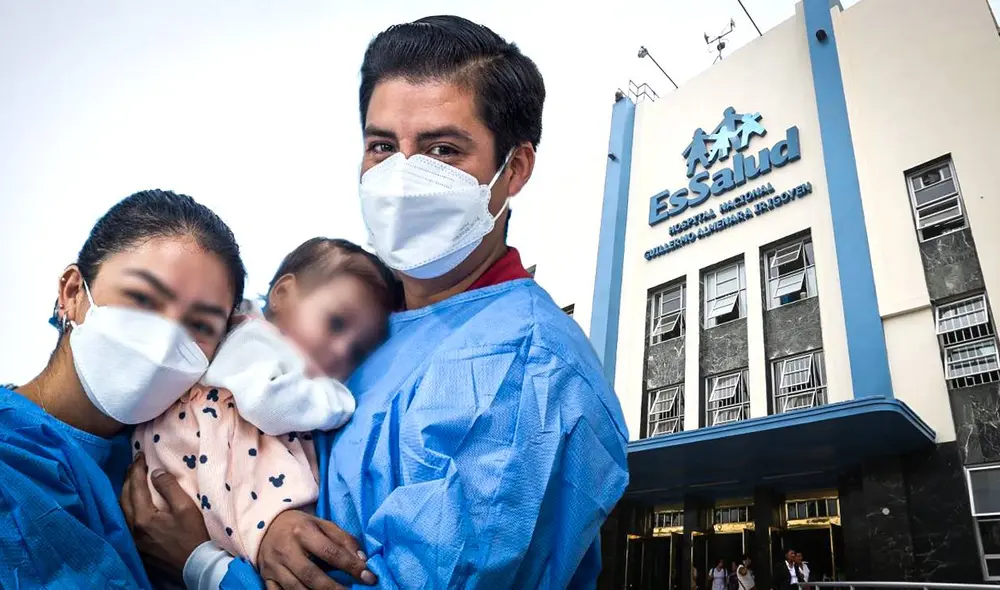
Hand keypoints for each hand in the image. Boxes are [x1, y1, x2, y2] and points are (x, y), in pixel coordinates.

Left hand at [120, 453, 209, 573]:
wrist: (195, 565)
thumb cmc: (194, 536)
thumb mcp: (186, 509)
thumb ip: (169, 488)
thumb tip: (155, 473)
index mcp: (144, 517)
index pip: (135, 487)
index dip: (137, 469)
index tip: (140, 455)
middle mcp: (133, 528)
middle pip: (124, 497)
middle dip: (128, 478)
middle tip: (134, 464)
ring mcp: (134, 539)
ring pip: (122, 510)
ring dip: (125, 492)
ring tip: (132, 480)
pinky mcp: (138, 546)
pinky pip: (126, 521)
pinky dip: (128, 506)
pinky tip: (134, 503)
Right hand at [258, 510, 375, 589]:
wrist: (266, 524)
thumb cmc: (301, 526)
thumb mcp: (323, 524)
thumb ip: (344, 540)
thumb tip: (362, 560)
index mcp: (303, 531)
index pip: (330, 552)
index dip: (351, 566)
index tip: (369, 577)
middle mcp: (286, 549)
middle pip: (311, 575)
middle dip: (334, 588)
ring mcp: (274, 565)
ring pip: (295, 589)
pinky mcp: (266, 577)